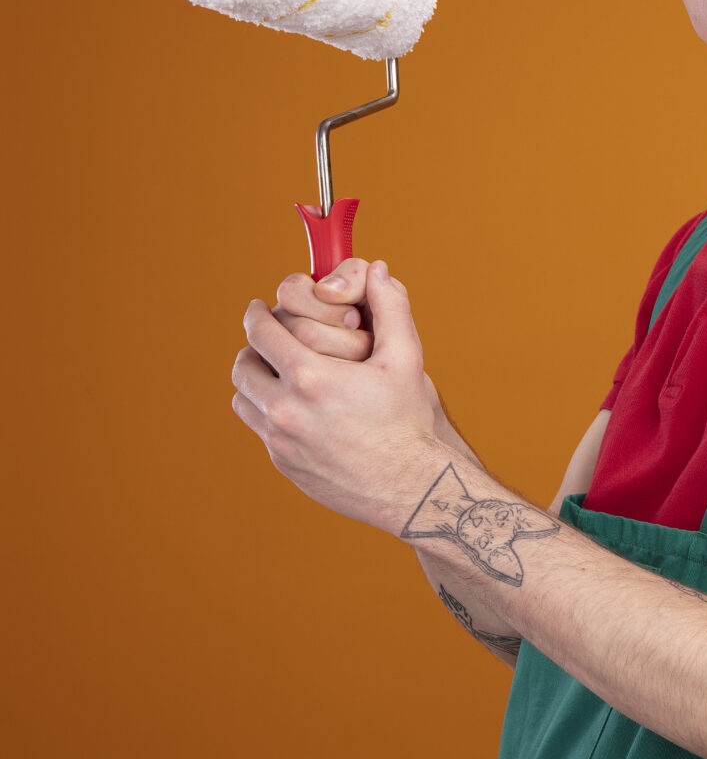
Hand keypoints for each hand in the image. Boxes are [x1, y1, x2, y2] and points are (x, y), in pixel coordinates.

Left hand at [230, 259, 446, 529]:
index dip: (258, 314)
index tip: (261, 307)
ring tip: (279, 373)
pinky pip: (260, 429)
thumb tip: (378, 271)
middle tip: (269, 339)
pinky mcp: (283, 463)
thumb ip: (390, 309)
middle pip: (243, 365)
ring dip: (256, 380)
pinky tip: (297, 407)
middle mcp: (287, 410)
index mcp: (312, 378)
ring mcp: (280, 441)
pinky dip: (269, 412)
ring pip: (244, 398)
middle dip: (254, 346)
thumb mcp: (406, 360)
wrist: (411, 487)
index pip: (261, 332)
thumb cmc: (409, 422)